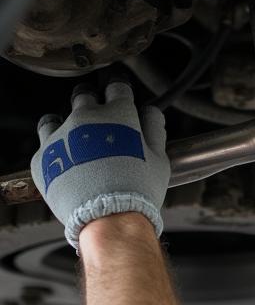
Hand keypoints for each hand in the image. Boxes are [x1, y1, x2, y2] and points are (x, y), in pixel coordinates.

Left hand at [30, 81, 169, 253]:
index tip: (121, 99)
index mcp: (118, 113)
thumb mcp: (160, 160)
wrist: (110, 217)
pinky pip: (45, 146)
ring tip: (79, 146)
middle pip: (84, 96)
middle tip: (100, 123)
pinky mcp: (43, 155)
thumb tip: (151, 114)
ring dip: (67, 126)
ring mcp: (60, 134)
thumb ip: (155, 131)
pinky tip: (68, 166)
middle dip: (92, 104)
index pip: (117, 87)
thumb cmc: (138, 190)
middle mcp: (86, 116)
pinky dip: (55, 152)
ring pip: (57, 118)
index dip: (120, 93)